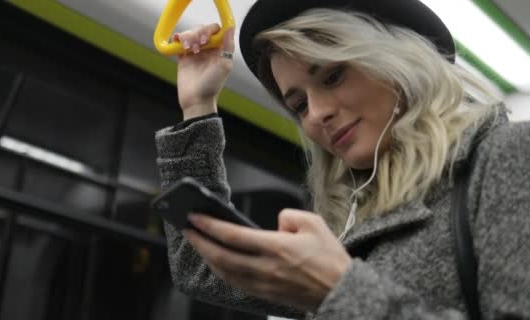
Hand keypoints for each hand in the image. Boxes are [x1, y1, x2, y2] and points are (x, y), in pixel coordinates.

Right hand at [174, 24, 234, 119]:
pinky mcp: (183, 57)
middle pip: (201, 29)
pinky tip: (178, 42)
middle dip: (197, 34)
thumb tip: (230, 27)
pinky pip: (179, 42)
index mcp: (219, 49)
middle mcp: (208, 49)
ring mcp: (195, 52)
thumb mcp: (225, 65)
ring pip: (190, 34)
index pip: (215, 30)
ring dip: (188, 37)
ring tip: (188, 49)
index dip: (210, 30)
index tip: (206, 39)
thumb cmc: (212, 85)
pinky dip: (178, 38)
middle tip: (197, 46)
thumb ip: (229, 46)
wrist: (196, 99)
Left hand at [183, 209, 351, 311]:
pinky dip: (222, 271)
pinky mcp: (266, 295)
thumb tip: (274, 222)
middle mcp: (266, 268)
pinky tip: (218, 263)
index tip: (195, 217)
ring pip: (226, 272)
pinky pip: (236, 283)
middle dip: (200, 242)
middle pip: (222, 256)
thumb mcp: (314, 223)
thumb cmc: (331, 259)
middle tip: (187, 230)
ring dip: (208, 258)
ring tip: (199, 244)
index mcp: (276, 248)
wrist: (342, 292)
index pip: (233, 235)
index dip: (210, 225)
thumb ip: (289, 215)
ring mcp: (264, 284)